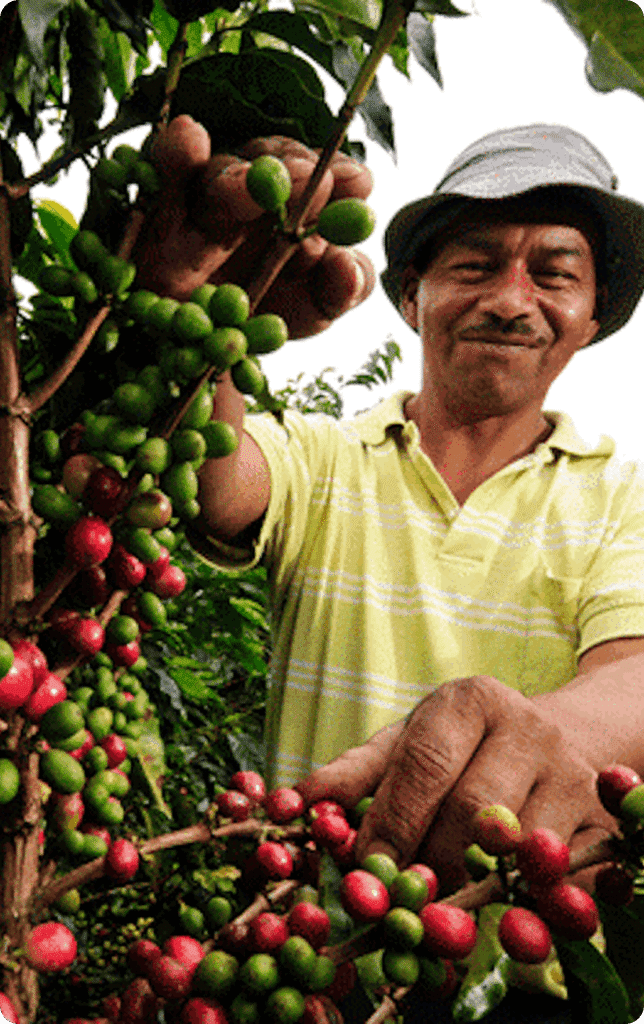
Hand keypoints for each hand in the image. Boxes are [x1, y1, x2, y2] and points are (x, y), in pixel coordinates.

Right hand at [132, 115, 375, 337]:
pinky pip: (164, 170)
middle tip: (310, 179)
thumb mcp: (313, 311)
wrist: (198, 351)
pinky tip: (189, 137)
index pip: (328, 179)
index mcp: (301, 210)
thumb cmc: (261, 317)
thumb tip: (347, 263)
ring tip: (249, 183)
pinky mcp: (158, 207)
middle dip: (294, 169)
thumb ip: (341, 289)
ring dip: (239, 177)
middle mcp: (257, 192)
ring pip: (221, 172)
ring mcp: (205, 197)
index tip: (356, 183)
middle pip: (276, 161)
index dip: (343, 177)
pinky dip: (174, 152)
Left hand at [296, 675, 618, 894]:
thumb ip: (352, 774)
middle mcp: (528, 727)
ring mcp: (572, 773)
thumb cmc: (463, 747)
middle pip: (473, 809)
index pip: (425, 764)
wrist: (553, 739)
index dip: (392, 823)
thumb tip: (291, 804)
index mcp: (469, 702)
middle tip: (403, 895)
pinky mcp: (602, 820)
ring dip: (478, 887)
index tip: (365, 870)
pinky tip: (504, 906)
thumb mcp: (406, 744)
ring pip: (521, 848)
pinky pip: (570, 877)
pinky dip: (534, 904)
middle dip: (431, 862)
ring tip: (446, 902)